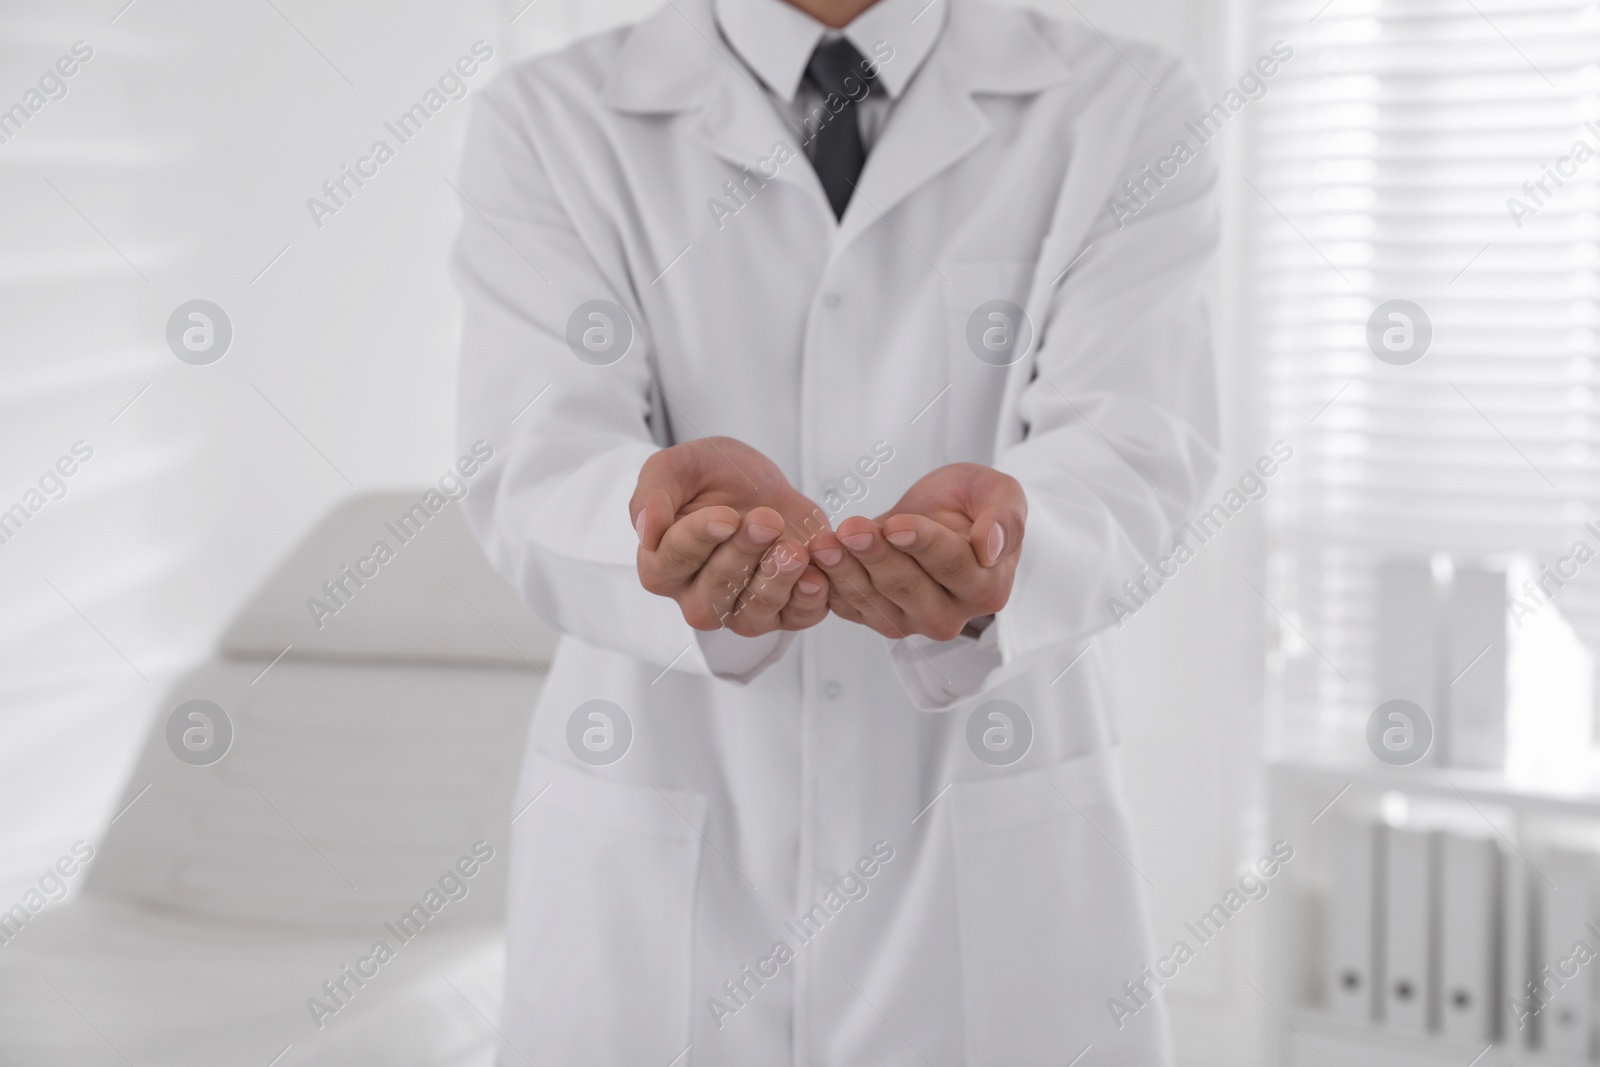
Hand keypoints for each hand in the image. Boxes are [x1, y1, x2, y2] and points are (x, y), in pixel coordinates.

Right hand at [630, 437, 831, 635]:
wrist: (761, 485)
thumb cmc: (712, 477)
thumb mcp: (677, 467)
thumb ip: (654, 493)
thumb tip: (646, 529)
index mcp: (661, 566)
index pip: (673, 561)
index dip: (700, 538)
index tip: (725, 516)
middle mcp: (696, 597)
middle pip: (715, 590)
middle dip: (743, 554)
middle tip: (766, 519)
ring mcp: (739, 610)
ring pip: (754, 612)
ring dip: (775, 580)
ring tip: (793, 549)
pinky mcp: (781, 612)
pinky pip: (795, 618)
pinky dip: (808, 601)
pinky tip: (816, 576)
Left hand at [808, 463, 1024, 640]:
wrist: (942, 516)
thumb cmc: (972, 503)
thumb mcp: (998, 491)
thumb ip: (1005, 517)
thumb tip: (990, 547)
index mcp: (987, 586)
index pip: (952, 565)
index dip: (923, 544)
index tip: (897, 524)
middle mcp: (951, 614)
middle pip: (908, 587)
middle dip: (877, 556)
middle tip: (851, 529)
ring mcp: (911, 621)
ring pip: (874, 601)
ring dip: (845, 571)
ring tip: (825, 543)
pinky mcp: (877, 618)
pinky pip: (850, 608)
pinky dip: (829, 586)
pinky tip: (813, 563)